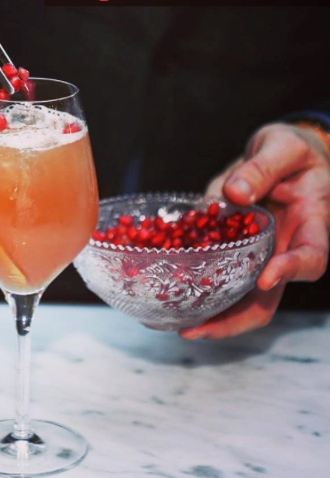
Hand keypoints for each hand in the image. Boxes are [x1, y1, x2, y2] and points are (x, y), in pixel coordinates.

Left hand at [181, 122, 329, 339]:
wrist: (280, 156)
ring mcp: (258, 258)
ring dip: (211, 317)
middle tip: (195, 328)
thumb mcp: (282, 145)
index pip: (311, 257)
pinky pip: (219, 280)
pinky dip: (198, 292)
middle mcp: (284, 251)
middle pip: (268, 300)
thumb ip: (262, 167)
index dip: (290, 271)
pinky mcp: (234, 255)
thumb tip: (236, 193)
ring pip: (240, 301)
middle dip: (234, 320)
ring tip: (174, 324)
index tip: (266, 279)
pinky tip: (168, 298)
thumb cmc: (291, 150)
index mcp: (310, 224)